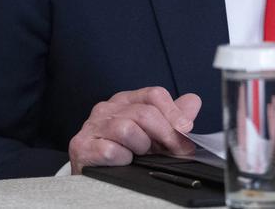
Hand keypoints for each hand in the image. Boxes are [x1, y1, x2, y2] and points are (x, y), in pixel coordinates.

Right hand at [69, 87, 201, 171]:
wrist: (95, 179)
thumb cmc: (126, 153)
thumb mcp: (154, 135)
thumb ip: (173, 118)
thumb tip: (192, 102)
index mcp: (126, 100)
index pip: (154, 94)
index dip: (174, 113)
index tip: (186, 129)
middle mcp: (107, 108)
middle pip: (145, 112)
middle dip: (165, 134)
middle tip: (172, 150)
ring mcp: (92, 126)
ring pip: (128, 129)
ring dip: (140, 147)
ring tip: (138, 154)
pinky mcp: (81, 146)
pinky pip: (111, 150)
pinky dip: (123, 159)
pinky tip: (123, 161)